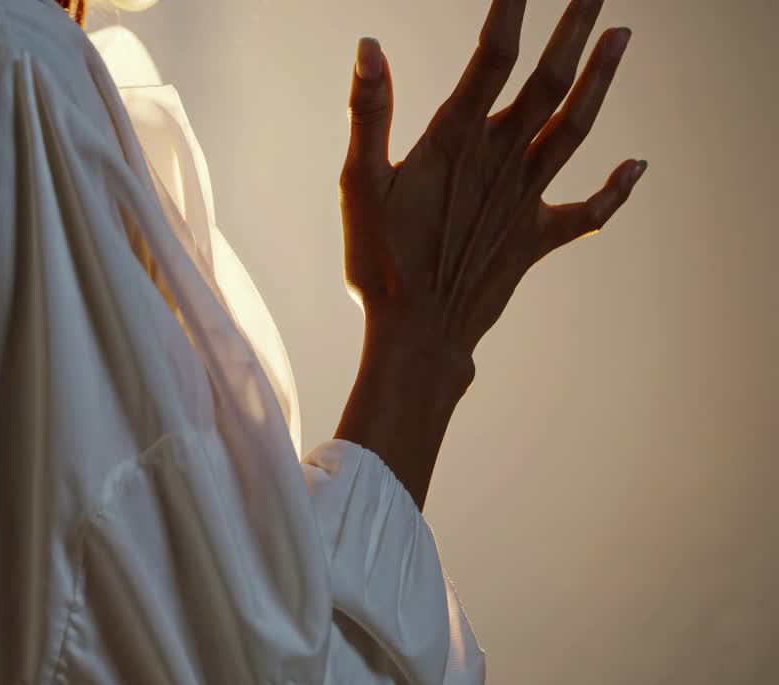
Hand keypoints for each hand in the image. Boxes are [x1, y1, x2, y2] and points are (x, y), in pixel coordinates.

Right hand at [338, 0, 644, 360]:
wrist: (419, 335)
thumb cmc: (381, 262)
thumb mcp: (360, 183)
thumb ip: (369, 112)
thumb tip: (370, 46)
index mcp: (457, 141)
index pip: (494, 56)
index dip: (513, 10)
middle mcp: (503, 160)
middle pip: (551, 79)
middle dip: (577, 28)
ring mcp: (527, 199)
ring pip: (577, 127)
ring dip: (602, 80)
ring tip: (623, 36)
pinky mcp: (538, 237)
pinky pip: (588, 211)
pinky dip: (616, 189)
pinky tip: (639, 165)